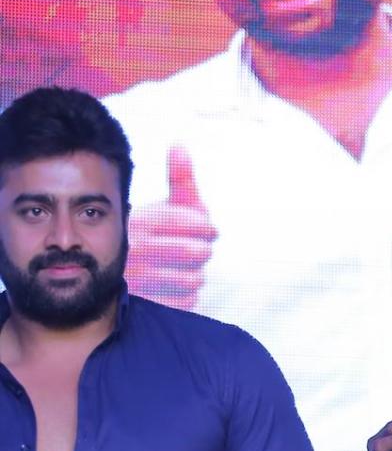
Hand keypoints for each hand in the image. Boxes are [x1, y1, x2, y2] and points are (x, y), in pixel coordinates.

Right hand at [125, 145, 217, 309]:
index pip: (195, 223)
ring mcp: (139, 280)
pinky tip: (174, 285)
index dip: (206, 227)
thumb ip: (180, 178)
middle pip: (198, 253)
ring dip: (194, 272)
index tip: (205, 227)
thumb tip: (180, 146)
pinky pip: (187, 301)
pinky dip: (186, 294)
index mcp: (141, 222)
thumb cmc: (158, 230)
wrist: (126, 268)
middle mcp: (135, 250)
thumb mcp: (168, 202)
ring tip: (181, 266)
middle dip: (201, 250)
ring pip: (194, 279)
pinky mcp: (148, 304)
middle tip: (196, 248)